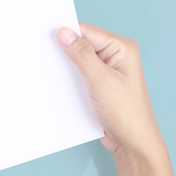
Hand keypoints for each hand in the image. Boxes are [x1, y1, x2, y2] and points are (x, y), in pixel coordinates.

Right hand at [57, 23, 163, 157]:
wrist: (132, 143)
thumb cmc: (126, 113)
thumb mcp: (101, 81)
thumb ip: (82, 55)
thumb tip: (64, 33)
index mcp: (122, 48)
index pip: (87, 32)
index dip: (66, 33)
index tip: (45, 36)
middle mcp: (115, 56)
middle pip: (82, 44)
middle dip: (64, 50)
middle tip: (43, 54)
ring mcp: (106, 71)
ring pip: (78, 61)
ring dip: (65, 67)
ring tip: (49, 71)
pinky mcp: (98, 85)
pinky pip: (79, 75)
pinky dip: (68, 79)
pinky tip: (58, 84)